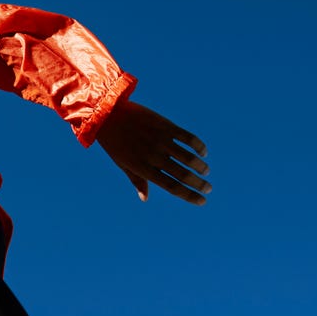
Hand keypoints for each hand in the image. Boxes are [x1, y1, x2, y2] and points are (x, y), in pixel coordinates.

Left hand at [96, 100, 210, 204]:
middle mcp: (154, 156)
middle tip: (208, 188)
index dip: (189, 195)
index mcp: (143, 168)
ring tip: (206, 171)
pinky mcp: (166, 126)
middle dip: (199, 184)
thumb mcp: (123, 164)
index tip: (202, 201)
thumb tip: (145, 199)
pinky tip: (203, 152)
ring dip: (201, 167)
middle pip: (183, 175)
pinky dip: (199, 146)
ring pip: (189, 158)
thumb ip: (137, 181)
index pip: (172, 187)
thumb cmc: (115, 143)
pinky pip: (188, 138)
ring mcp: (161, 140)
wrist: (108, 114)